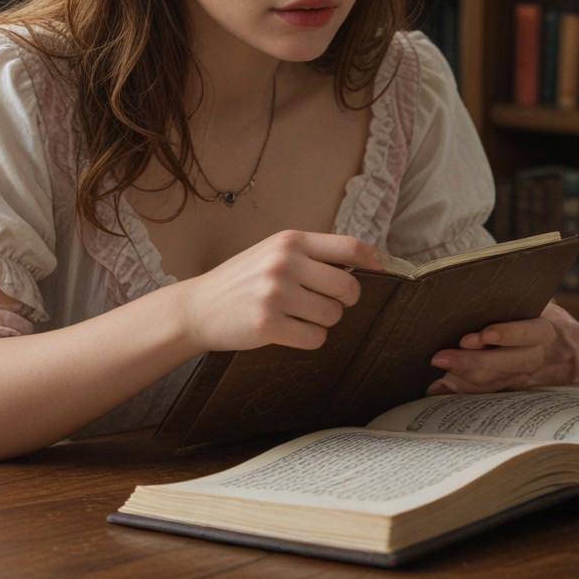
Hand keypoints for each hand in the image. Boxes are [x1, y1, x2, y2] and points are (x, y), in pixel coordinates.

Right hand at [175, 230, 381, 353]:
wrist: (198, 307)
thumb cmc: (241, 280)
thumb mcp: (273, 252)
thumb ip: (310, 254)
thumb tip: (363, 262)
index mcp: (290, 240)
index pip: (349, 246)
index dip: (373, 260)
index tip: (380, 270)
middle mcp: (284, 262)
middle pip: (348, 287)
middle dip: (344, 301)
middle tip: (326, 303)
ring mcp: (275, 293)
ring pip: (332, 315)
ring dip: (323, 321)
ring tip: (298, 316)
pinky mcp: (268, 324)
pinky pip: (315, 338)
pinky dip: (309, 338)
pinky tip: (289, 331)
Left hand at [426, 301, 578, 394]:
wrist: (570, 348)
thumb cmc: (541, 314)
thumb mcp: (537, 303)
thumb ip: (513, 303)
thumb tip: (473, 294)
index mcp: (551, 330)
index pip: (532, 333)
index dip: (509, 334)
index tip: (483, 334)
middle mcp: (544, 358)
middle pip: (510, 364)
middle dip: (473, 362)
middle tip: (441, 357)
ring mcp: (532, 378)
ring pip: (498, 382)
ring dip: (465, 380)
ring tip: (438, 373)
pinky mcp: (518, 390)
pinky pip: (491, 393)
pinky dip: (466, 390)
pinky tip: (442, 388)